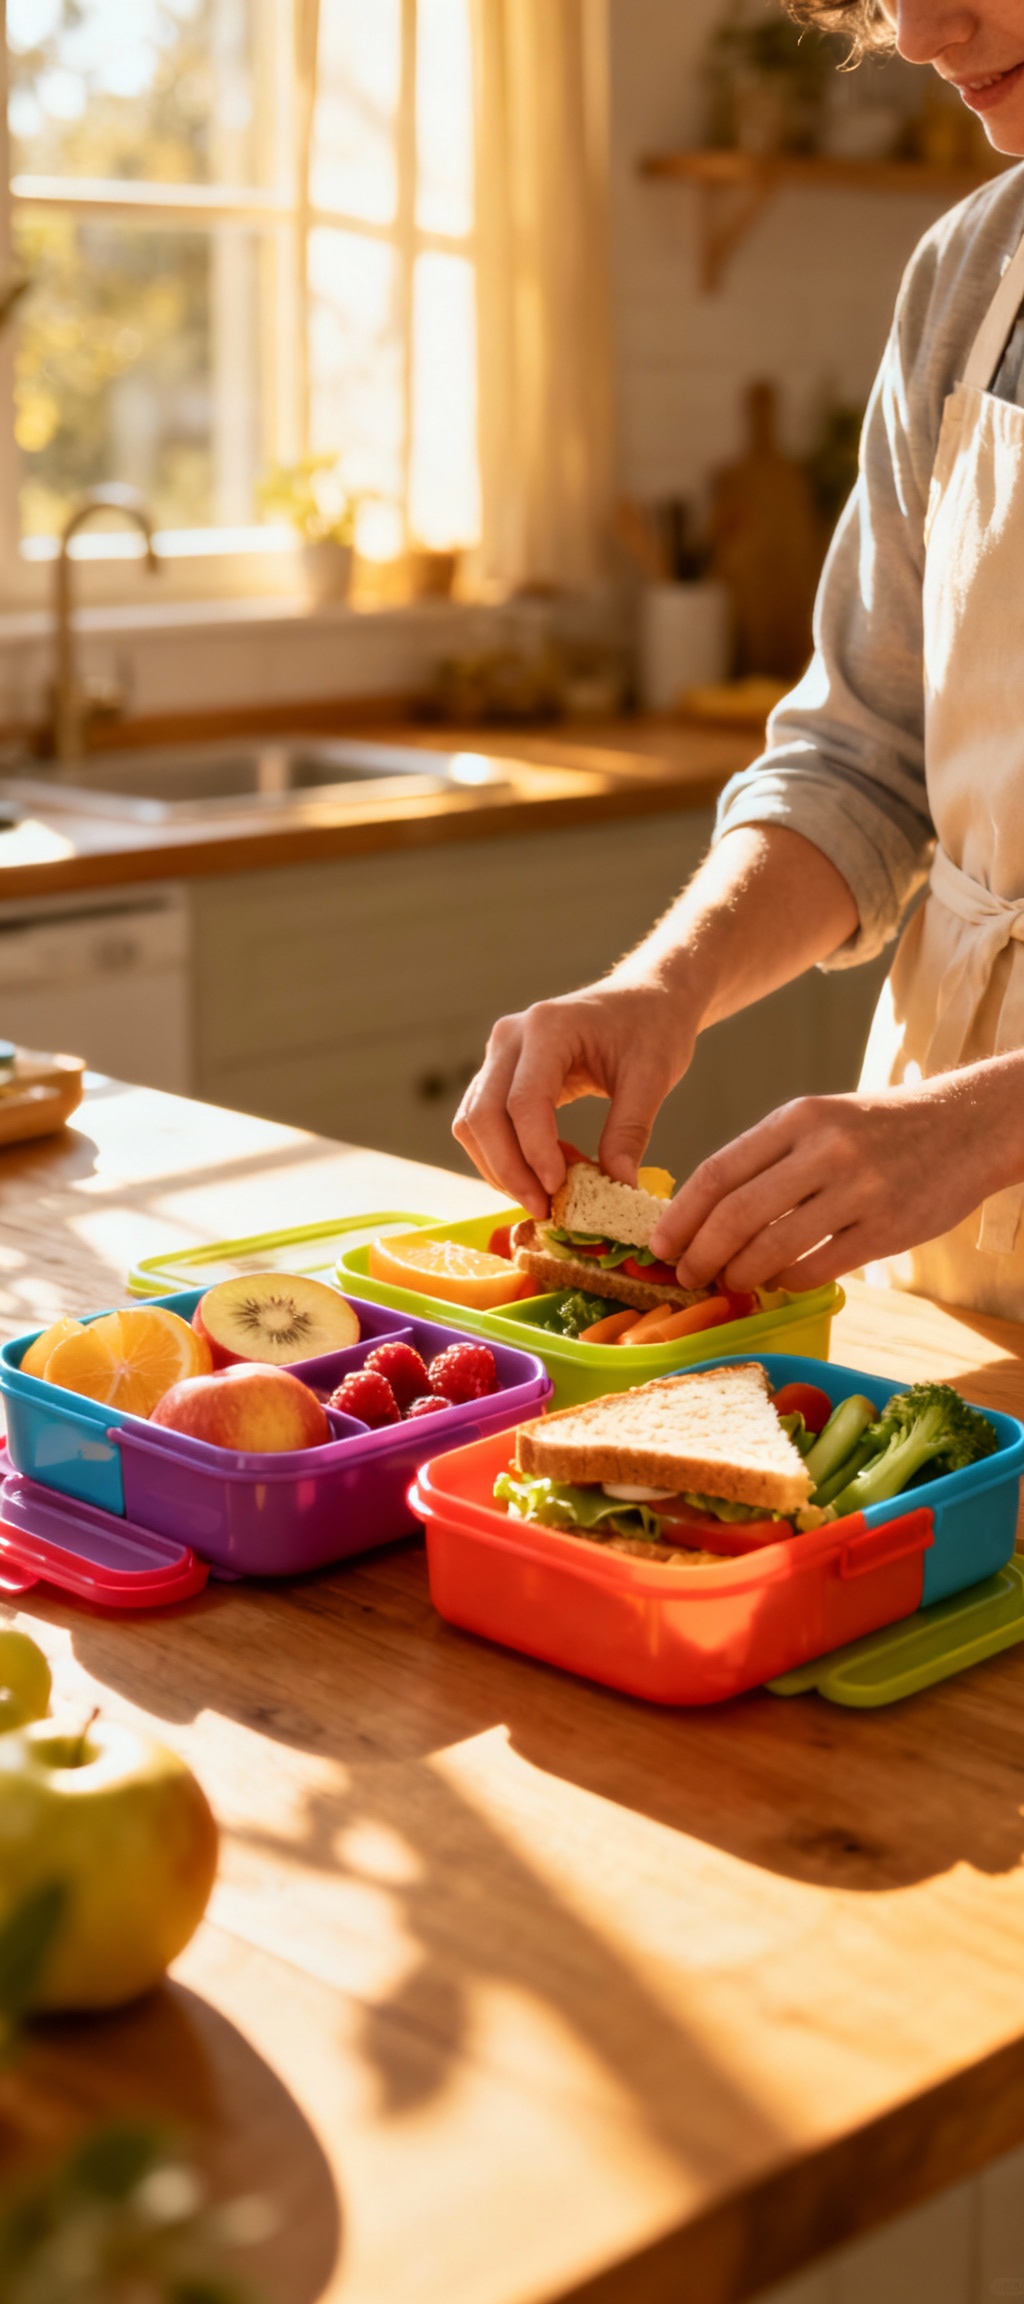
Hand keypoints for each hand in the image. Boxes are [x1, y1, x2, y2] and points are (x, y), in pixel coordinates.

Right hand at [453, 982, 692, 1216]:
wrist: (645, 998)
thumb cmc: (652, 1028)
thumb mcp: (653, 1077)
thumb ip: (630, 1130)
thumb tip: (619, 1186)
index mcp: (548, 1027)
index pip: (523, 1101)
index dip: (535, 1152)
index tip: (559, 1191)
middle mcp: (510, 1037)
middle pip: (484, 1115)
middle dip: (509, 1170)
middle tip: (544, 1209)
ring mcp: (499, 1053)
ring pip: (473, 1122)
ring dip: (499, 1167)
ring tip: (542, 1199)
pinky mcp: (500, 1072)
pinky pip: (483, 1121)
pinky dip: (502, 1155)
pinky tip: (538, 1177)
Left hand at [649, 1069, 1023, 1293]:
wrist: (963, 1127)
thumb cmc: (878, 1128)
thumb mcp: (819, 1119)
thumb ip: (768, 1158)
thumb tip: (705, 1213)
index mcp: (797, 1119)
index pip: (718, 1172)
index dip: (681, 1216)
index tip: (660, 1245)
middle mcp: (824, 1151)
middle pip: (737, 1216)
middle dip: (701, 1254)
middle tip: (686, 1276)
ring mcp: (857, 1191)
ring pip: (773, 1248)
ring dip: (739, 1275)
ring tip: (728, 1282)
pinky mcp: (885, 1230)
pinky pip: (816, 1268)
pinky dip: (786, 1282)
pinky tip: (778, 1282)